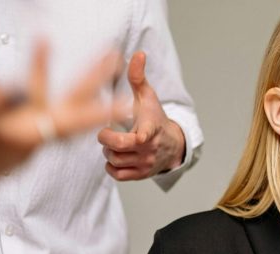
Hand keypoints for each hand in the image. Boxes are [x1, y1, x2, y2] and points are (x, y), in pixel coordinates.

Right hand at [0, 41, 117, 210]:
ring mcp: (7, 139)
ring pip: (35, 100)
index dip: (100, 110)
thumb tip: (17, 88)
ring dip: (37, 70)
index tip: (128, 100)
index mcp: (21, 139)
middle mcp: (22, 140)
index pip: (71, 121)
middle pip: (66, 106)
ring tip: (42, 39)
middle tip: (113, 57)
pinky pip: (4, 106)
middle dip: (89, 81)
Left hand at [98, 51, 185, 180]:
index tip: (141, 137)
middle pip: (117, 146)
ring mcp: (146, 163)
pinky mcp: (141, 175)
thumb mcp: (148, 97)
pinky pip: (117, 174)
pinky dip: (111, 166)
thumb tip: (137, 53)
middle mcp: (150, 148)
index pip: (146, 134)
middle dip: (106, 138)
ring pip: (114, 160)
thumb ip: (138, 76)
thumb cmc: (155, 118)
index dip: (142, 136)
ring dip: (108, 151)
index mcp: (151, 128)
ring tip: (114, 143)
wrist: (173, 145)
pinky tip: (116, 155)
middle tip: (108, 133)